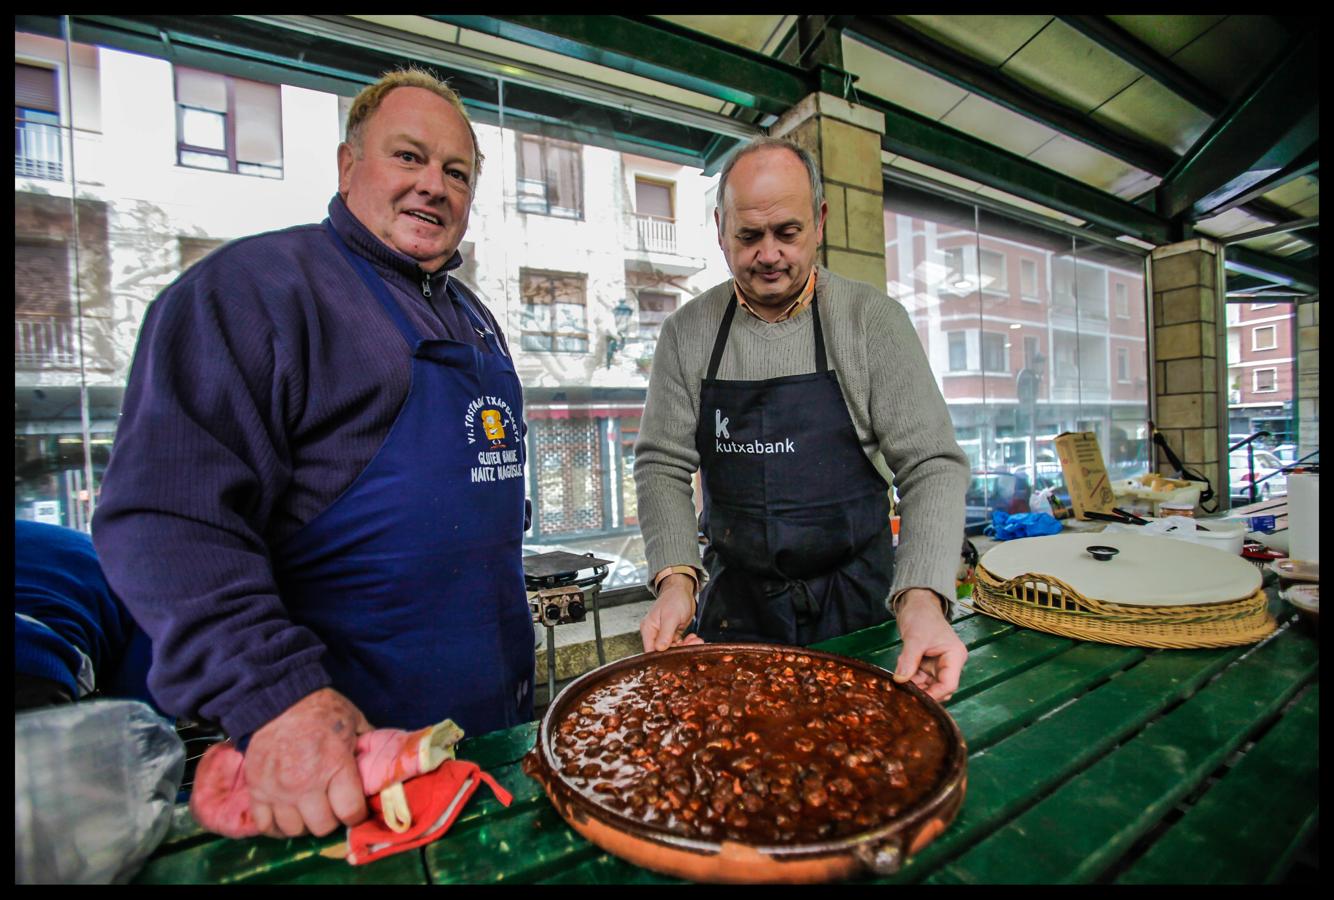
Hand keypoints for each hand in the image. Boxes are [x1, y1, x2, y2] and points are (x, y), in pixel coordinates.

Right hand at [242, 687, 371, 838]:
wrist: (277, 698)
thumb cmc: (321, 709)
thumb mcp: (354, 721)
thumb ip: (368, 746)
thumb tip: (383, 764)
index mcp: (335, 765)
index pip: (350, 812)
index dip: (356, 814)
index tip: (354, 807)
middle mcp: (305, 783)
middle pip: (323, 826)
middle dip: (332, 819)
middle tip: (332, 806)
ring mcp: (278, 789)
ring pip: (295, 830)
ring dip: (305, 823)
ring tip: (309, 809)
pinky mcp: (256, 790)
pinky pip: (266, 825)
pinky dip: (277, 825)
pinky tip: (286, 814)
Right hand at [640, 574, 703, 651]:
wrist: (682, 590)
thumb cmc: (674, 598)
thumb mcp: (671, 616)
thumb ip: (665, 633)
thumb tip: (659, 648)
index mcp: (649, 629)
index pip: (650, 650)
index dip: (661, 657)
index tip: (675, 657)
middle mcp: (654, 633)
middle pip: (663, 651)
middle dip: (679, 650)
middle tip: (692, 645)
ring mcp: (664, 634)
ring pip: (673, 649)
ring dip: (686, 646)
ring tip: (696, 640)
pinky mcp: (672, 634)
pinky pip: (679, 644)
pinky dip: (687, 643)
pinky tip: (694, 638)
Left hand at [892, 589, 966, 702]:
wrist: (916, 605)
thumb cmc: (921, 616)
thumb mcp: (915, 638)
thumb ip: (909, 659)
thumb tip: (901, 680)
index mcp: (955, 656)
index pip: (949, 684)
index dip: (934, 695)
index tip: (917, 700)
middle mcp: (949, 664)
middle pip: (940, 689)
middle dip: (923, 692)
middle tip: (904, 695)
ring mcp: (938, 665)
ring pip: (928, 686)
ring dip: (914, 687)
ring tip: (899, 684)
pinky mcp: (927, 665)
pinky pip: (920, 679)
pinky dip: (909, 680)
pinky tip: (899, 677)